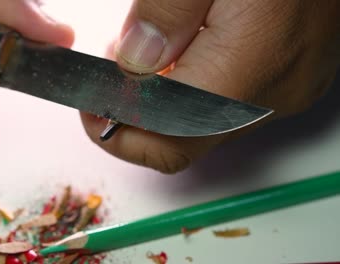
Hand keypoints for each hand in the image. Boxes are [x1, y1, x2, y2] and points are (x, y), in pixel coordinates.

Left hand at [81, 0, 339, 172]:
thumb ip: (167, 13)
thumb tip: (134, 64)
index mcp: (250, 66)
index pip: (167, 140)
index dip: (119, 132)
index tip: (91, 104)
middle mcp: (274, 93)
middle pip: (184, 141)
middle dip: (137, 116)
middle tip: (111, 72)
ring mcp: (288, 88)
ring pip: (205, 125)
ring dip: (164, 102)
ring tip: (145, 54)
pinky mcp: (293, 76)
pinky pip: (230, 105)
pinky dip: (195, 90)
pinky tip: (185, 53)